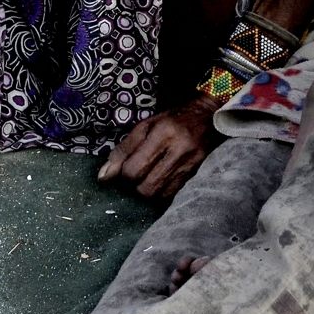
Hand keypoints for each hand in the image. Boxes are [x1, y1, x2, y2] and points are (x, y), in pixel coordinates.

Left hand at [98, 97, 221, 197]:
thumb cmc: (173, 119)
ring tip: (146, 178)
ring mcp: (190, 166)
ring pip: (158, 195)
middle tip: (133, 175)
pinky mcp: (196, 176)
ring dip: (146, 190)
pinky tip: (159, 181)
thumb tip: (103, 176)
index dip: (122, 175)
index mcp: (163, 133)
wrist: (209, 118)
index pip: (134, 169)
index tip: (121, 170)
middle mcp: (179, 151)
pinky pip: (171, 196)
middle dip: (134, 186)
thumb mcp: (146, 125)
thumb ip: (124, 150)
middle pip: (146, 188)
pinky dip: (160, 192)